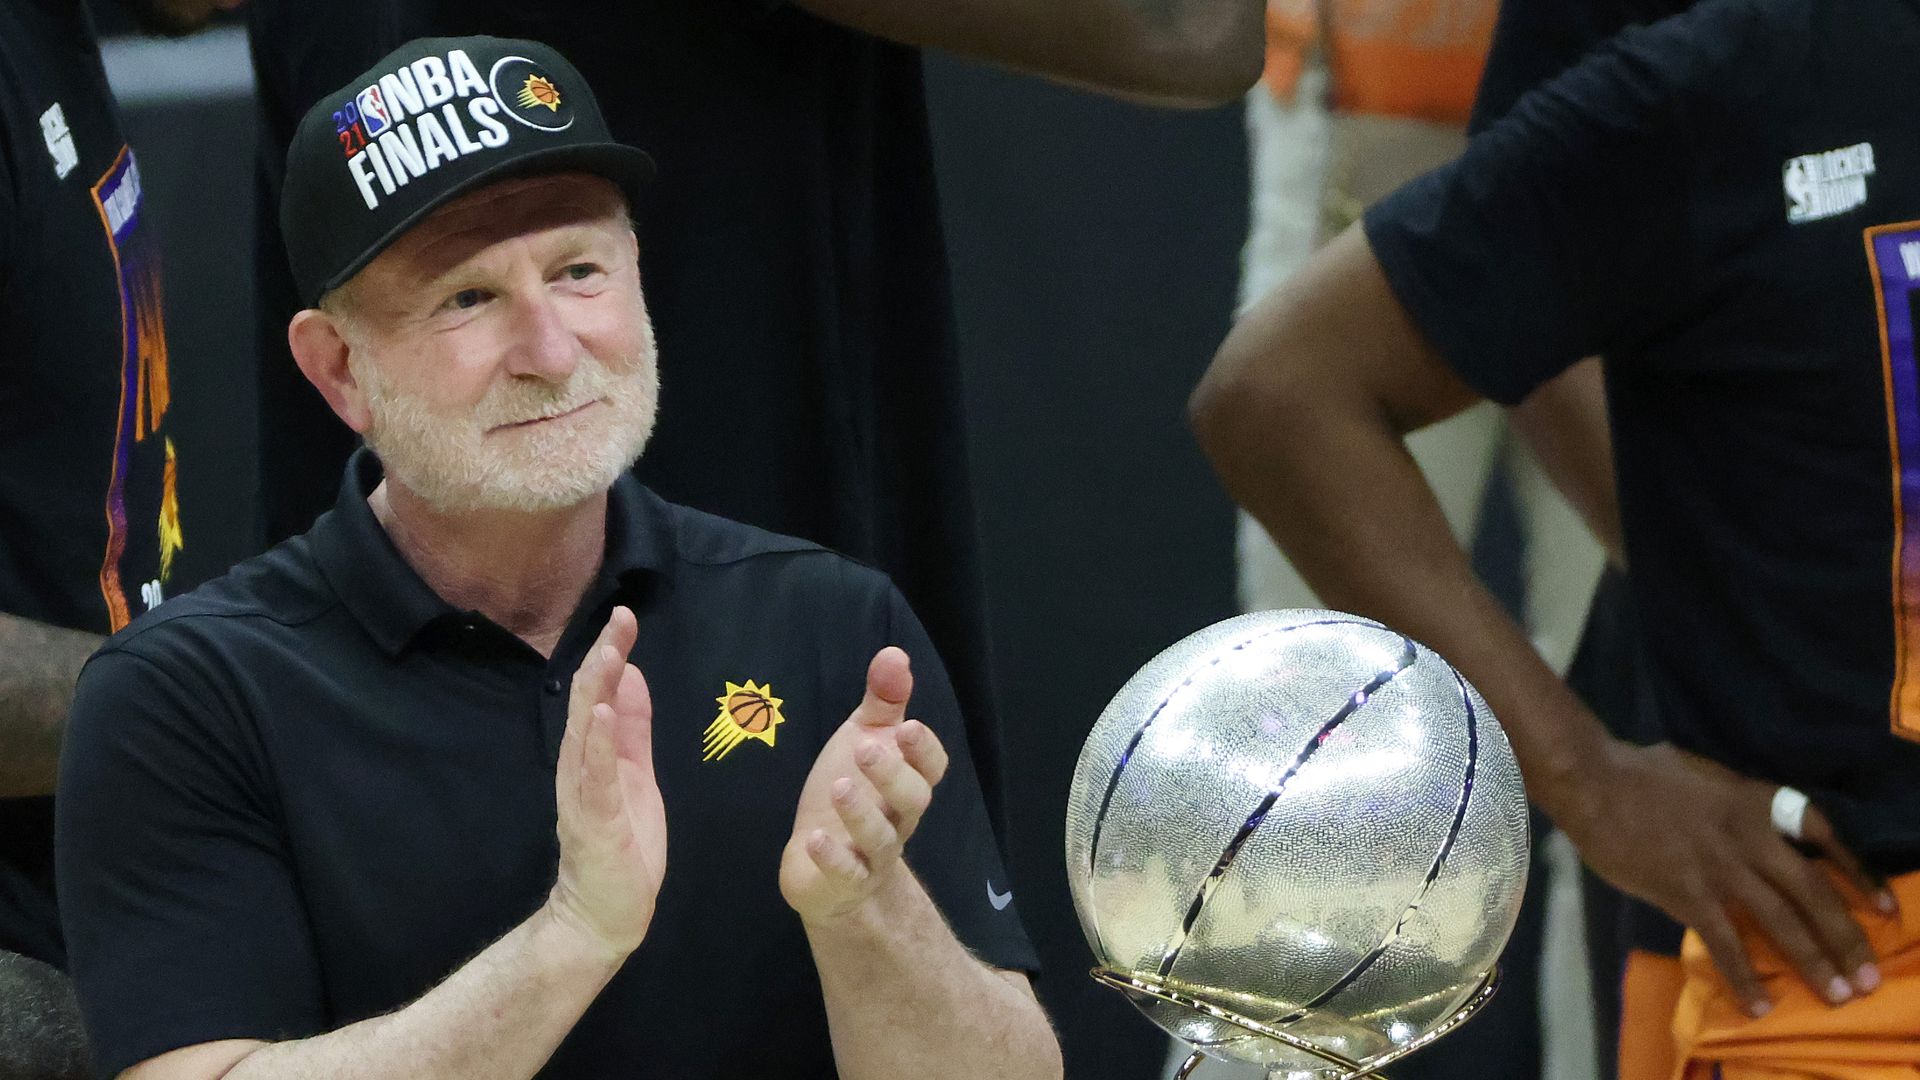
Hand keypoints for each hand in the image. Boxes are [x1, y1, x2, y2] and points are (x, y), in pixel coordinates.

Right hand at [547, 606, 666, 958]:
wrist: (605, 914)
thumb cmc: (622, 845)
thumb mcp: (635, 775)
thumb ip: (633, 729)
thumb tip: (632, 674)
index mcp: (594, 757)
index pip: (599, 696)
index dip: (610, 656)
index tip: (624, 617)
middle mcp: (581, 770)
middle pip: (588, 706)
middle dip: (603, 661)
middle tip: (618, 620)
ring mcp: (585, 797)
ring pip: (586, 737)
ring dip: (597, 694)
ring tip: (608, 654)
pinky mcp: (596, 824)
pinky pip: (595, 780)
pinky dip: (598, 747)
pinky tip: (603, 717)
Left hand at [780, 647, 948, 924]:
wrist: (828, 872)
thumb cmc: (849, 794)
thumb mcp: (863, 740)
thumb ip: (883, 701)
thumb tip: (894, 652)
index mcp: (906, 782)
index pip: (930, 768)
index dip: (923, 749)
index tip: (907, 726)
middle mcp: (898, 819)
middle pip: (913, 800)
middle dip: (894, 773)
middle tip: (866, 747)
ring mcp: (872, 855)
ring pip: (881, 838)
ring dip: (862, 812)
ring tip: (840, 786)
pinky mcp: (845, 881)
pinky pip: (847, 874)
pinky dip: (832, 858)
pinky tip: (813, 838)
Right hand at [1567, 742, 1894, 1014]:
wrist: (1593, 781)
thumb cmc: (1640, 773)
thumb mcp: (1705, 777)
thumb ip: (1734, 804)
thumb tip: (1748, 826)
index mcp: (1755, 801)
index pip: (1823, 833)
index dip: (1857, 872)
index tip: (1884, 906)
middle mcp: (1749, 836)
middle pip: (1812, 890)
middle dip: (1845, 936)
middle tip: (1866, 976)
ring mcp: (1719, 866)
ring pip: (1781, 920)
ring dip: (1812, 961)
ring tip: (1836, 994)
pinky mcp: (1687, 891)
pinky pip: (1725, 942)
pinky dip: (1744, 976)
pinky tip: (1758, 1004)